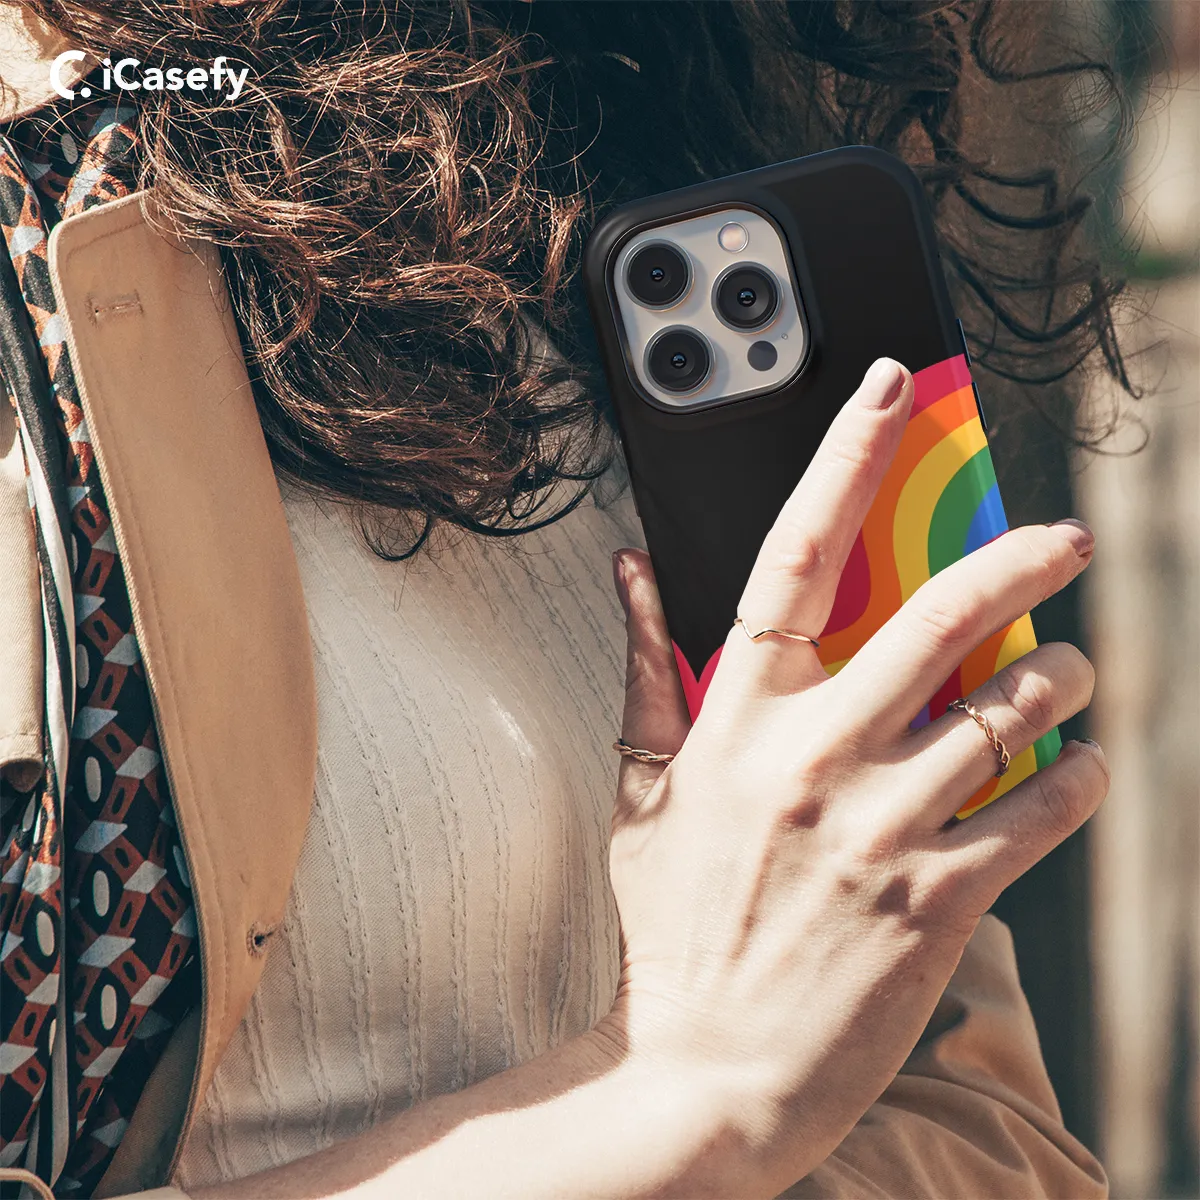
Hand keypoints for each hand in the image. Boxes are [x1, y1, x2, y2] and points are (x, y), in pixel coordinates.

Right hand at [603, 358, 1107, 1194]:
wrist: (707, 1068)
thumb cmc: (673, 925)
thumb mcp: (641, 792)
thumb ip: (644, 670)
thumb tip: (631, 571)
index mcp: (737, 720)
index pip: (792, 557)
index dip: (843, 460)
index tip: (888, 392)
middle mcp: (813, 757)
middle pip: (937, 615)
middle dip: (1018, 557)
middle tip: (1063, 536)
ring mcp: (880, 826)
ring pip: (1008, 708)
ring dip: (1061, 677)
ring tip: (1073, 673)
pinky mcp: (939, 897)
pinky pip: (1038, 808)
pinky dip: (1077, 774)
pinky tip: (1078, 763)